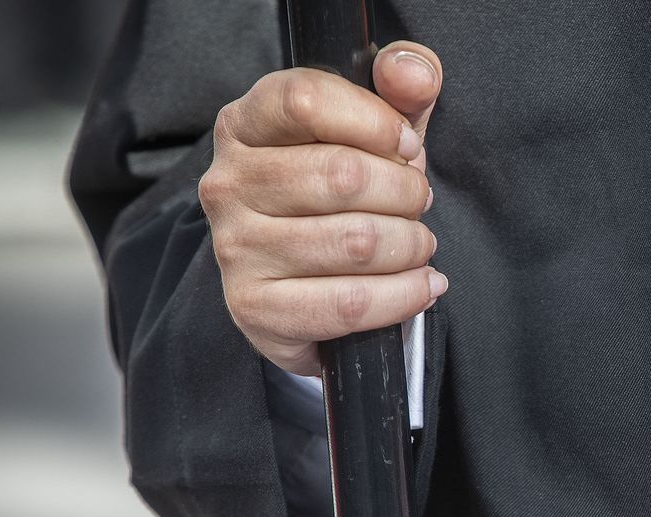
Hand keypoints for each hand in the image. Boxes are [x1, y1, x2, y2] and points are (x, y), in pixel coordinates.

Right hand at [197, 41, 444, 374]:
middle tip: (418, 204)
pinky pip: (351, 303)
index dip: (376, 123)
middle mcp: (228, 183)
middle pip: (343, 174)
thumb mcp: (369, 137)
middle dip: (406, 192)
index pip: (306, 100)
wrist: (299, 292)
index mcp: (246, 126)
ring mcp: (236, 248)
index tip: (406, 146)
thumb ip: (398, 95)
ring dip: (410, 245)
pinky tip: (422, 285)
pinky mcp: (255, 308)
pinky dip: (404, 295)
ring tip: (419, 245)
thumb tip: (413, 73)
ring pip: (356, 242)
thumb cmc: (337, 203)